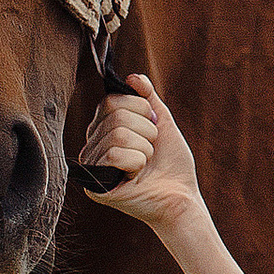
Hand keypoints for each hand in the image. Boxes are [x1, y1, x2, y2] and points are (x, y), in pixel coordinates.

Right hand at [78, 74, 206, 242]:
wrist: (181, 197)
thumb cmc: (172, 164)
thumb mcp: (162, 123)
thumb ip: (148, 98)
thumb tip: (133, 77)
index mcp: (105, 128)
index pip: (112, 100)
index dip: (141, 110)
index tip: (153, 130)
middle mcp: (93, 144)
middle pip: (115, 115)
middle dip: (146, 131)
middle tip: (151, 151)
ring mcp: (92, 164)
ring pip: (118, 134)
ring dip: (144, 149)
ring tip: (145, 165)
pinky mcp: (95, 185)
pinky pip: (115, 155)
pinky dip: (136, 164)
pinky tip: (136, 177)